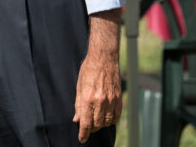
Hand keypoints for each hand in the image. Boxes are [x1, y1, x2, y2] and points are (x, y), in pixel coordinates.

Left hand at [72, 9, 122, 142]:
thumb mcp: (79, 86)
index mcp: (88, 98)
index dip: (83, 133)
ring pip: (106, 122)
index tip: (82, 139)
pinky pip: (116, 116)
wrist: (104, 57)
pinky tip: (106, 118)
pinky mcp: (119, 98)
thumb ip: (78, 104)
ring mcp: (111, 100)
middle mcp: (100, 101)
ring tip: (95, 122)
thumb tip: (77, 119)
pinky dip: (111, 120)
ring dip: (100, 125)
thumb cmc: (89, 69)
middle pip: (96, 124)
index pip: (86, 122)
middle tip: (87, 128)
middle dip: (91, 129)